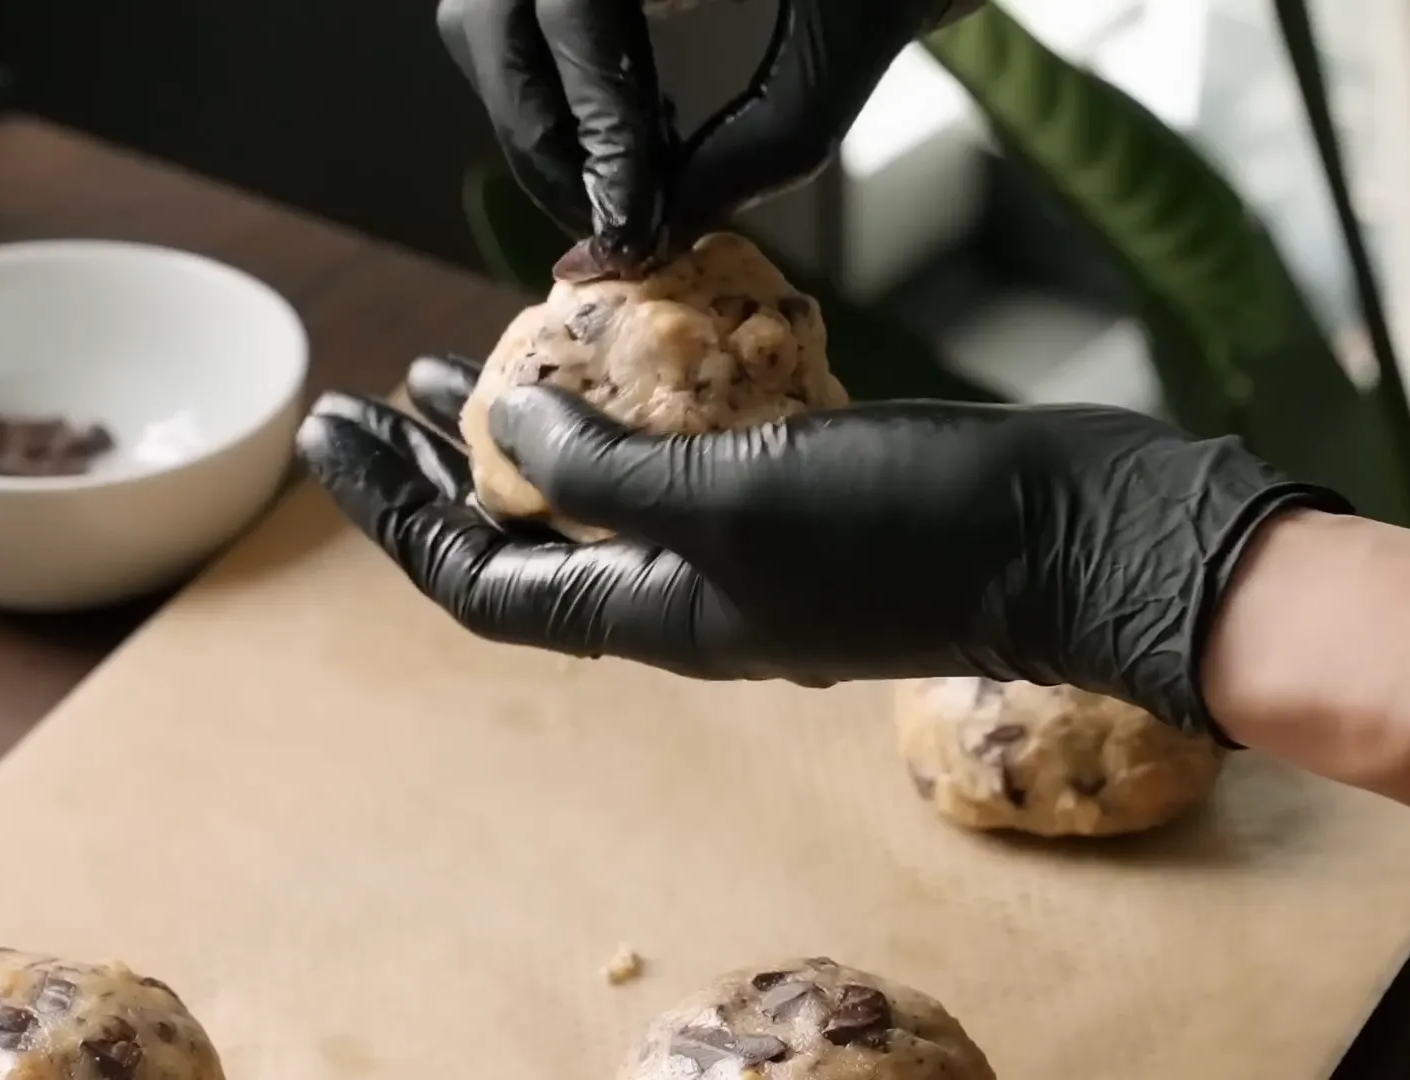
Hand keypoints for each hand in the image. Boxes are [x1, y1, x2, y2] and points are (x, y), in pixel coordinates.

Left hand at [295, 355, 1350, 743]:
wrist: (1074, 534)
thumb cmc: (910, 532)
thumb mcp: (734, 498)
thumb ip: (607, 472)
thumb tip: (507, 428)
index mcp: (658, 619)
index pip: (485, 581)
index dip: (398, 510)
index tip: (334, 424)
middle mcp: (690, 597)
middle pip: (528, 543)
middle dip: (441, 473)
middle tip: (373, 396)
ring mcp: (749, 551)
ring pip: (602, 498)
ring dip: (526, 436)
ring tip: (460, 364)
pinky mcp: (801, 496)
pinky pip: (681, 459)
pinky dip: (630, 410)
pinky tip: (615, 353)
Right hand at [436, 0, 972, 268]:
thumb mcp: (850, 36)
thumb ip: (761, 141)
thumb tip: (664, 228)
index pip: (564, 9)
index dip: (588, 124)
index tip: (629, 219)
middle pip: (493, 17)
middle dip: (543, 133)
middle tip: (609, 221)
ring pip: (495, 15)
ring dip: (543, 108)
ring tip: (625, 180)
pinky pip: (530, 10)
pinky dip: (562, 74)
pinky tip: (633, 125)